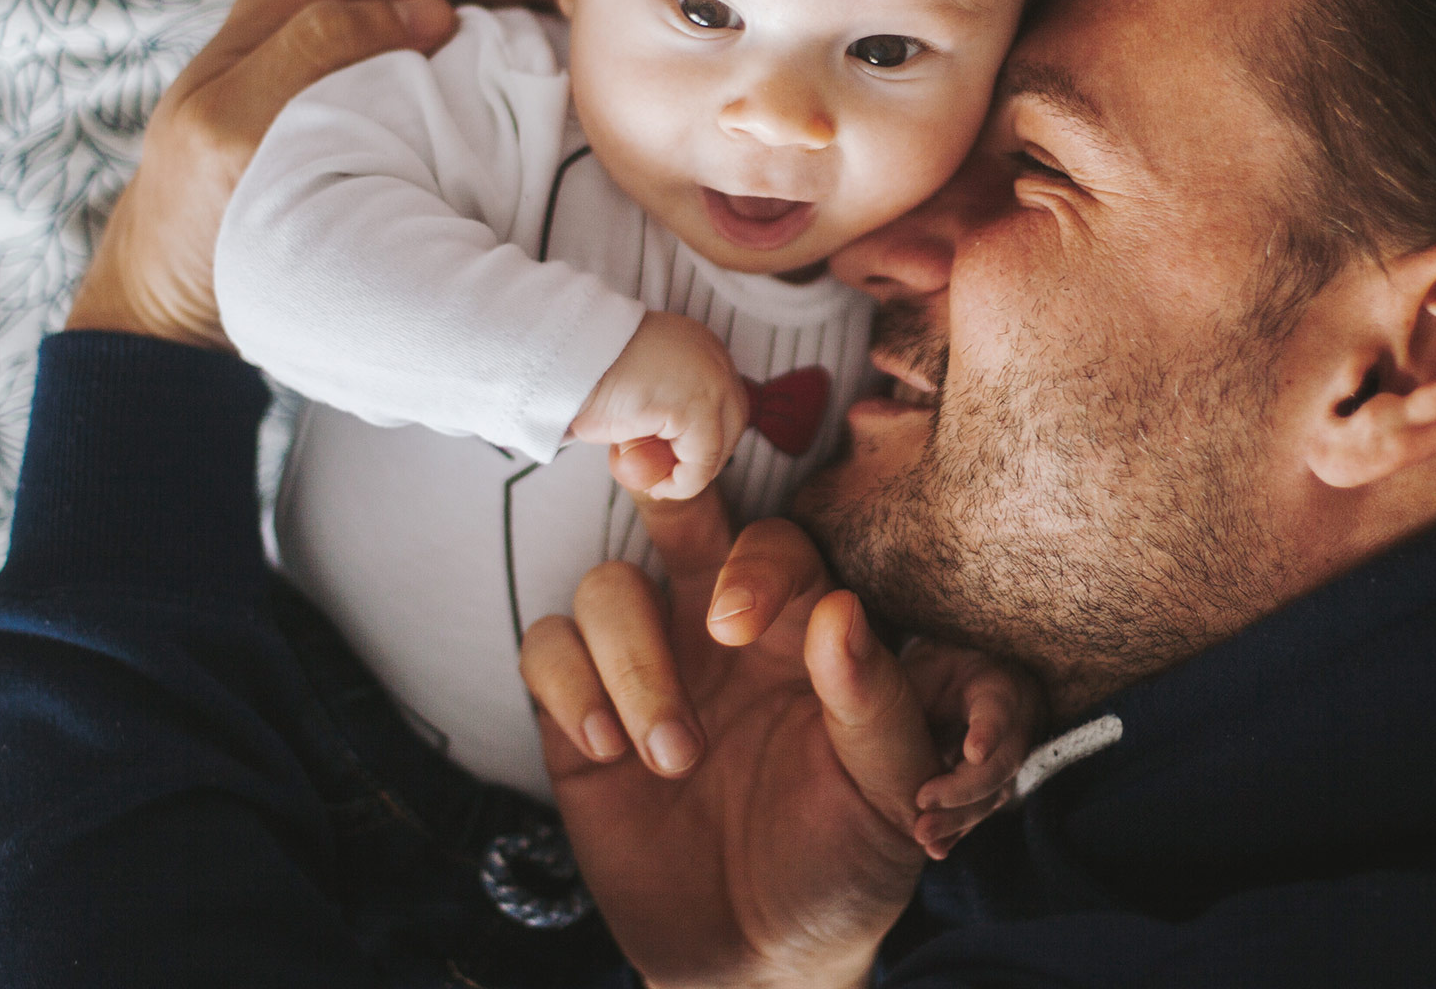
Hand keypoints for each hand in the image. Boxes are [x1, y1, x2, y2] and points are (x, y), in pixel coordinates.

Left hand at [65, 0, 566, 348]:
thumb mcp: (231, 129)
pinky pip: (433, 61)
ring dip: (512, 17)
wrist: (168, 298)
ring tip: (585, 29)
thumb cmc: (194, 219)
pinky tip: (535, 74)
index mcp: (288, 4)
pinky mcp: (352, 107)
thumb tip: (428, 9)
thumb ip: (310, 50)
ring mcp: (337, 60)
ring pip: (444, 14)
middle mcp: (314, 15)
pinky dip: (488, 59)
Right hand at [520, 488, 1037, 988]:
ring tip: (672, 755)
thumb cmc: (846, 863)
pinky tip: (607, 751)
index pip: (774, 544)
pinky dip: (570, 686)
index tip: (732, 623)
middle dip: (658, 493)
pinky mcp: (580, 713)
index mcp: (805, 630)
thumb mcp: (889, 795)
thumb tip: (842, 611)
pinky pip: (546, 646)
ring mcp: (648, 665)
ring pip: (607, 586)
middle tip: (647, 493)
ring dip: (630, 660)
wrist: (761, 957)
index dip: (751, 563)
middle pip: (679, 514)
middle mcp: (720, 630)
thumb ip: (878, 704)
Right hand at [571, 311, 749, 500]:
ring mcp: (711, 379)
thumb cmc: (587, 374)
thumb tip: (671, 447)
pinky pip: (701, 462)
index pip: (723, 399)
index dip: (705, 436)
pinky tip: (656, 485)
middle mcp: (713, 356)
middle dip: (706, 456)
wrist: (565, 358)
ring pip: (720, 445)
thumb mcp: (637, 386)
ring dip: (690, 472)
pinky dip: (681, 483)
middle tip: (669, 478)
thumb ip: (662, 407)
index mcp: (700, 344)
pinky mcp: (696, 405)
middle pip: (733, 421)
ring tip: (655, 482)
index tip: (677, 461)